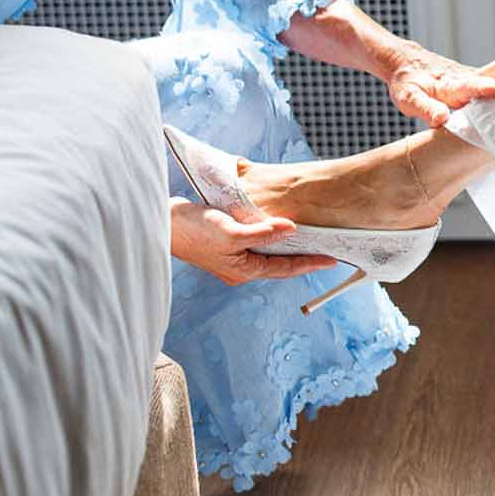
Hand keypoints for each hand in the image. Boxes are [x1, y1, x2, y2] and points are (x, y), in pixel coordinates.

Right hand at [168, 198, 337, 285]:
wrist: (162, 224)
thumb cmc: (193, 231)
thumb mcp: (231, 232)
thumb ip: (263, 233)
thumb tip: (291, 229)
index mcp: (243, 270)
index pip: (285, 268)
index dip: (309, 263)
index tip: (331, 260)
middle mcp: (239, 268)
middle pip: (278, 264)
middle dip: (301, 257)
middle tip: (325, 248)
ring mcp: (231, 258)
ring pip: (267, 254)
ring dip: (286, 246)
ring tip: (308, 238)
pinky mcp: (224, 245)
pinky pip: (255, 243)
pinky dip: (269, 236)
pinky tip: (276, 227)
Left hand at [379, 41, 494, 127]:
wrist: (405, 64)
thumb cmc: (407, 84)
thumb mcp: (409, 99)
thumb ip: (426, 109)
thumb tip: (442, 120)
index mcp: (451, 86)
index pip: (469, 87)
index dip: (484, 88)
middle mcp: (466, 77)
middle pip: (492, 70)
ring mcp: (474, 76)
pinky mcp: (478, 78)